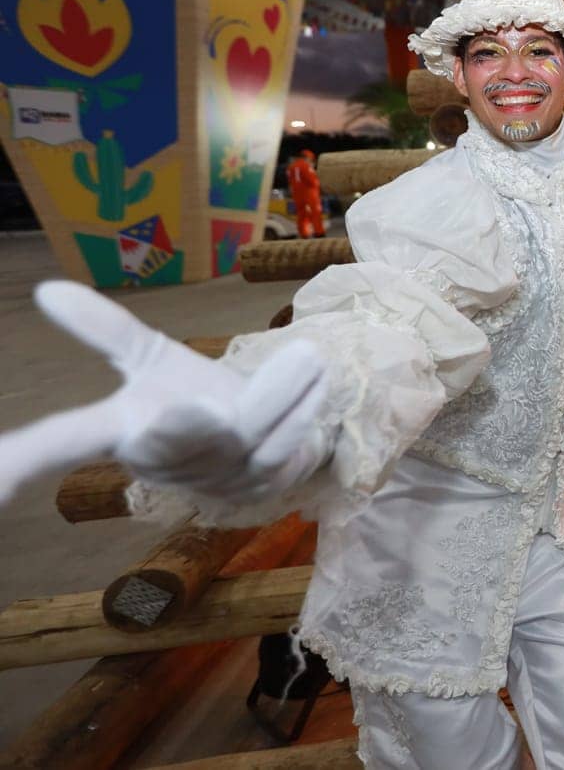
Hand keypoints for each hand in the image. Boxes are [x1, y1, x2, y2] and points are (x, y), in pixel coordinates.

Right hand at [0, 281, 330, 507]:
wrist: (265, 427)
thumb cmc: (193, 391)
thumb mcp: (149, 356)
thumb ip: (104, 328)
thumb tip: (46, 289)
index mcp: (121, 429)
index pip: (59, 445)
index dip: (18, 463)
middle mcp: (162, 462)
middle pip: (181, 432)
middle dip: (192, 422)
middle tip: (201, 402)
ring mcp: (213, 481)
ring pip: (250, 433)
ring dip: (281, 392)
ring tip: (308, 357)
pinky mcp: (260, 487)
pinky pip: (288, 443)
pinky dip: (306, 409)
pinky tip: (319, 382)